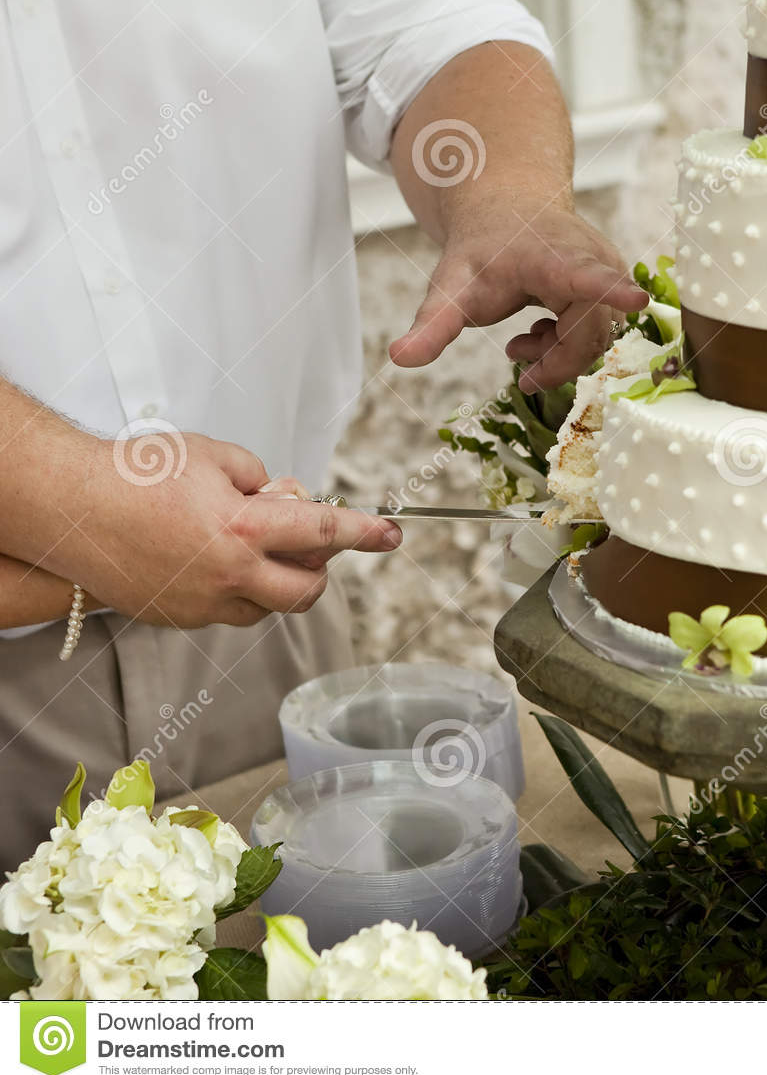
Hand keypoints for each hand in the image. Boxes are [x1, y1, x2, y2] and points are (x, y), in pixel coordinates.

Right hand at [60, 434, 401, 628]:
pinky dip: (236, 589)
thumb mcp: (213, 456)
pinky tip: (209, 557)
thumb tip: (288, 499)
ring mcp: (203, 605)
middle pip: (306, 591)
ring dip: (274, 580)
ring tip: (243, 541)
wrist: (68, 507)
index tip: (391, 535)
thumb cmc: (136, 474)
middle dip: (317, 568)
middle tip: (304, 540)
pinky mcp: (178, 619)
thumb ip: (263, 480)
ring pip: (267, 606)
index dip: (363, 533)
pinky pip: (227, 612)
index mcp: (244, 530)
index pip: (322, 532)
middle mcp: (229, 577)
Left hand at [388, 202, 647, 392]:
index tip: (636, 297)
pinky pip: (601, 333)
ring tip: (523, 342)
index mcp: (553, 258)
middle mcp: (593, 262)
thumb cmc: (483, 248)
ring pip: (597, 339)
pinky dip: (569, 344)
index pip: (587, 276)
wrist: (510, 208)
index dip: (611, 291)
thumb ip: (430, 325)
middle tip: (515, 364)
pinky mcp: (615, 285)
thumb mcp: (450, 286)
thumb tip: (399, 358)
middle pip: (589, 335)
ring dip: (558, 353)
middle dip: (554, 361)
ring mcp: (610, 274)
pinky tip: (542, 332)